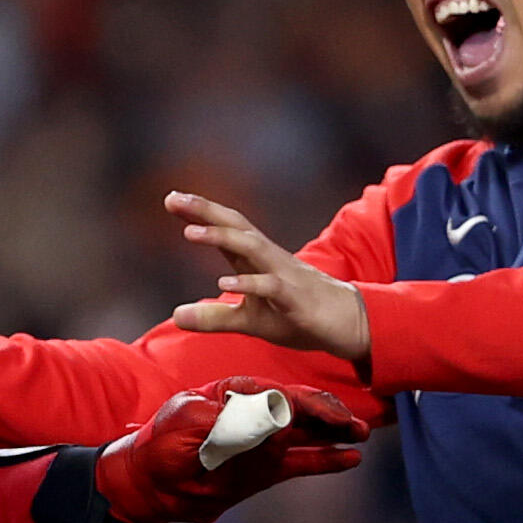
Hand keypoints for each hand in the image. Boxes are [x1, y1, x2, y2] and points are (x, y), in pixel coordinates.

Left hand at [94, 380, 366, 522]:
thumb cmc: (160, 447)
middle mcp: (254, 415)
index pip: (279, 393)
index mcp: (234, 395)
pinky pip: (301, 462)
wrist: (149, 486)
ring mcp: (262, 442)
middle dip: (331, 414)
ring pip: (307, 433)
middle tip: (357, 425)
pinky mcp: (265, 469)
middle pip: (301, 409)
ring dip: (335, 433)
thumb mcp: (187, 423)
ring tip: (362, 435)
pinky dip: (326, 460)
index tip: (331, 414)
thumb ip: (229, 418)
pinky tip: (351, 459)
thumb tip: (271, 417)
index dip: (309, 402)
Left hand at [166, 193, 372, 369]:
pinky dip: (248, 282)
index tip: (171, 199)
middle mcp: (269, 260)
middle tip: (173, 198)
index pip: (227, 230)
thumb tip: (176, 316)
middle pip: (236, 227)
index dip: (201, 214)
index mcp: (257, 261)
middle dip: (206, 211)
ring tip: (190, 232)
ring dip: (221, 237)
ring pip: (252, 248)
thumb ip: (214, 317)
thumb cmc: (299, 316)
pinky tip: (224, 284)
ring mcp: (284, 276)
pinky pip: (271, 286)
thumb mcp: (250, 320)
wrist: (351, 324)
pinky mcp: (296, 298)